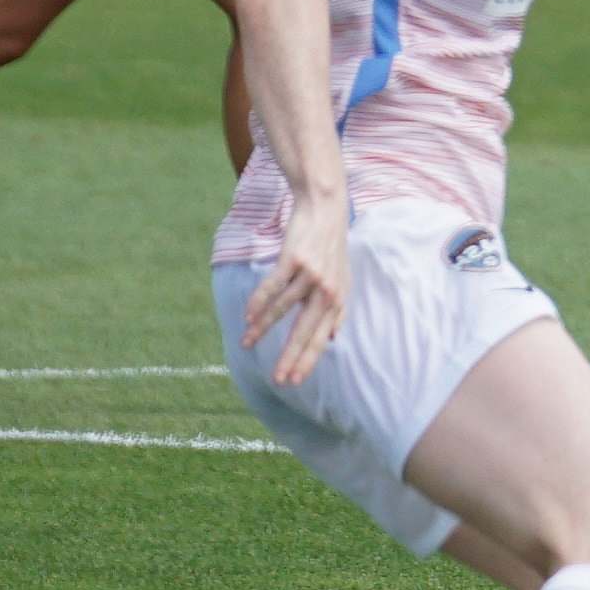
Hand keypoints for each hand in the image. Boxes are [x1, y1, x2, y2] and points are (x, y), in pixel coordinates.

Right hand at [241, 191, 351, 386]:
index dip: (307, 359)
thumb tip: (333, 339)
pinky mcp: (295, 260)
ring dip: (262, 328)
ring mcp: (311, 275)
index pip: (321, 337)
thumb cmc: (331, 247)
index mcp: (338, 299)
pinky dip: (259, 302)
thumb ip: (337, 310)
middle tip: (277, 378)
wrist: (325, 208)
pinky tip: (248, 317)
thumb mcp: (343, 279)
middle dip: (290, 356)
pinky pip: (273, 286)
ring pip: (283, 309)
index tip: (294, 380)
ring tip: (247, 343)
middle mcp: (327, 290)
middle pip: (305, 330)